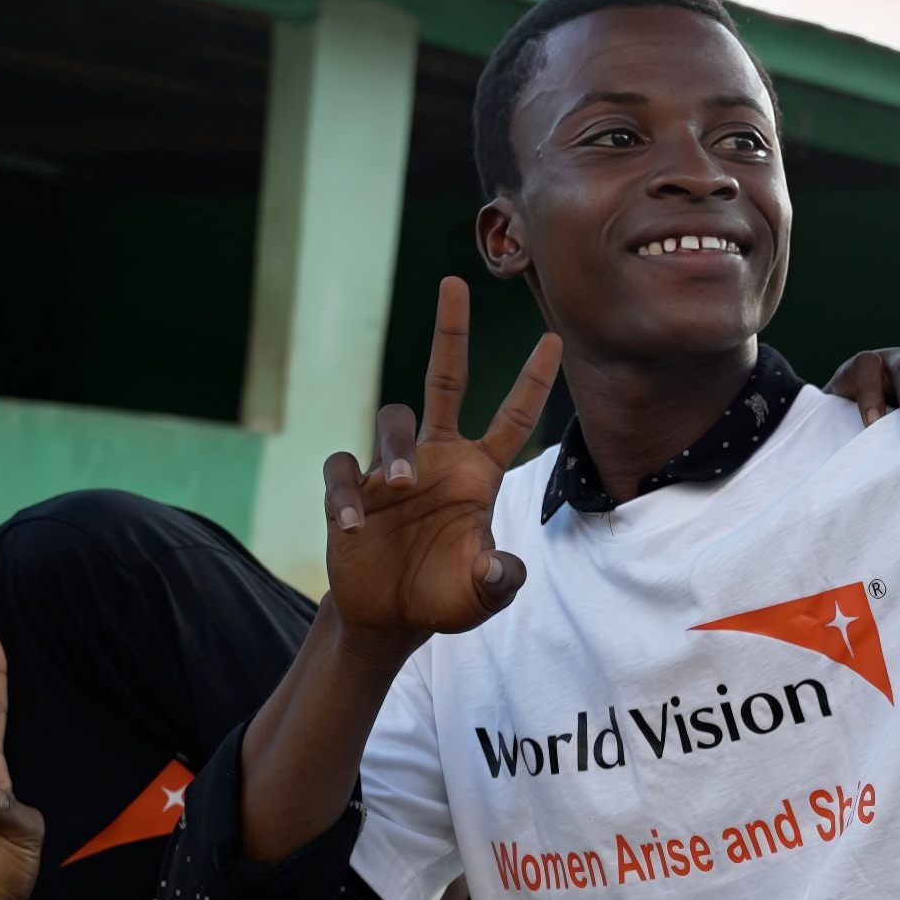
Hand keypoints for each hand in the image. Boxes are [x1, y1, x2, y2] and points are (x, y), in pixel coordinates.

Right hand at [325, 277, 565, 643]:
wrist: (391, 617)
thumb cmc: (444, 597)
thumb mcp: (481, 594)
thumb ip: (499, 580)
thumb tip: (502, 567)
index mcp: (477, 473)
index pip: (513, 418)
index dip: (533, 382)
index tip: (555, 338)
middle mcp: (437, 458)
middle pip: (445, 379)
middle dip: (450, 331)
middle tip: (456, 283)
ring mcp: (392, 470)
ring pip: (391, 419)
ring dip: (396, 448)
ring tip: (402, 485)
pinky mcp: (353, 489)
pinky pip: (344, 467)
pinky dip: (346, 492)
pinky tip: (352, 526)